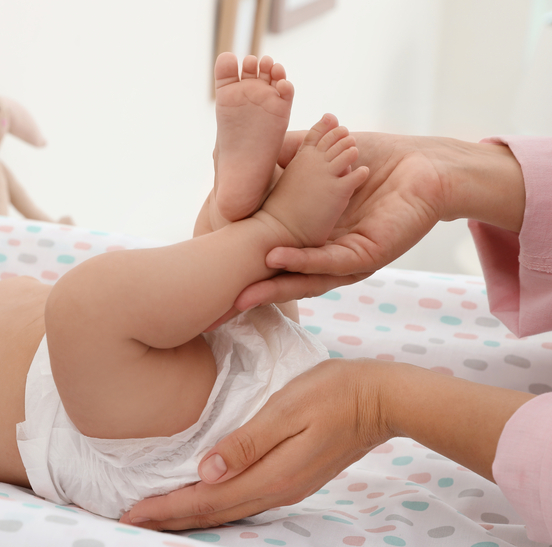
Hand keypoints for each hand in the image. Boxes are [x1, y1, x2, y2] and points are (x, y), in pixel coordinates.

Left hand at [119, 358, 392, 530]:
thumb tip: (206, 472)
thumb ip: (247, 443)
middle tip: (129, 523)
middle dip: (168, 519)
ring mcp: (286, 488)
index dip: (165, 508)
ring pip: (226, 512)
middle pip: (212, 514)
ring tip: (156, 517)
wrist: (381, 399)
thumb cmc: (333, 393)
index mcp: (270, 476)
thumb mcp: (286, 409)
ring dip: (188, 515)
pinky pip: (241, 502)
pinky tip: (200, 500)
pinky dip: (212, 506)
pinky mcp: (292, 479)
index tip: (129, 515)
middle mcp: (276, 490)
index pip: (205, 500)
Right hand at [233, 132, 451, 309]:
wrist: (424, 164)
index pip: (273, 256)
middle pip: (285, 278)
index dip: (245, 264)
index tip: (212, 271)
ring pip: (306, 277)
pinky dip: (303, 260)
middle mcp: (326, 255)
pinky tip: (279, 258)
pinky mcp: (368, 255)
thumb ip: (278, 159)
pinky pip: (331, 261)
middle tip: (223, 302)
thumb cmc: (371, 159)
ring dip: (275, 283)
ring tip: (246, 288)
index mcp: (312, 237)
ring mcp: (346, 260)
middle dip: (255, 289)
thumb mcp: (313, 156)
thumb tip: (235, 158)